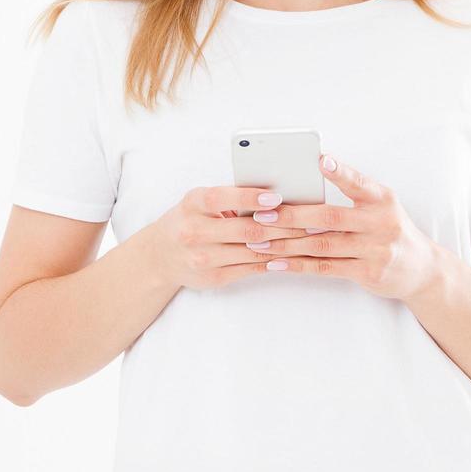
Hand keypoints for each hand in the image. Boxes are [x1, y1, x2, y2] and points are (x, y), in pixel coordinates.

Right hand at [148, 184, 317, 290]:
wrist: (160, 256)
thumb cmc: (190, 219)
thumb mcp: (200, 201)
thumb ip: (229, 198)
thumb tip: (273, 194)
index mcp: (193, 204)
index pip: (222, 198)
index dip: (250, 198)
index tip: (276, 196)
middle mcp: (194, 231)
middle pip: (244, 230)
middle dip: (281, 225)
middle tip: (310, 220)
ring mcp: (203, 258)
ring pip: (252, 251)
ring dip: (284, 245)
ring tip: (308, 237)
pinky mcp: (213, 277)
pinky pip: (250, 268)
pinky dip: (273, 260)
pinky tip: (291, 254)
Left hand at [245, 152, 443, 300]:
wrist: (422, 270)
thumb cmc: (390, 230)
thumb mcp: (381, 206)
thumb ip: (352, 196)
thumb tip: (305, 189)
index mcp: (382, 199)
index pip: (358, 182)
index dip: (339, 172)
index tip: (320, 160)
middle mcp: (380, 223)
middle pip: (330, 218)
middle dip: (293, 216)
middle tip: (263, 214)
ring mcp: (376, 250)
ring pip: (323, 245)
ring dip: (287, 244)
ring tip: (260, 241)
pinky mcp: (369, 273)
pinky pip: (326, 268)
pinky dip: (298, 265)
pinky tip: (277, 263)